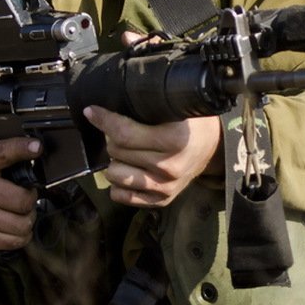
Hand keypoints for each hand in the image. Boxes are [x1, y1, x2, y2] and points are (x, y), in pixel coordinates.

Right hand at [0, 137, 41, 254]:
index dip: (22, 148)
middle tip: (26, 199)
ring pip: (21, 223)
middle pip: (23, 199)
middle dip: (30, 201)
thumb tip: (29, 149)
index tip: (36, 147)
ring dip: (27, 221)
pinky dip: (19, 237)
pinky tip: (14, 230)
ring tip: (21, 215)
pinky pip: (11, 241)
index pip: (3, 151)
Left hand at [84, 105, 220, 209]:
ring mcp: (165, 187)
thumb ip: (147, 107)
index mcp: (174, 140)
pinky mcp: (162, 200)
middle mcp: (170, 167)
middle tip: (122, 131)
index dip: (104, 120)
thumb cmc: (192, 123)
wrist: (214, 148)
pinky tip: (128, 169)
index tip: (91, 111)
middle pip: (117, 152)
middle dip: (113, 138)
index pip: (125, 133)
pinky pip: (122, 196)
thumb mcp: (176, 108)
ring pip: (114, 175)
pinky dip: (118, 184)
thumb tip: (110, 103)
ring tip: (126, 152)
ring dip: (115, 161)